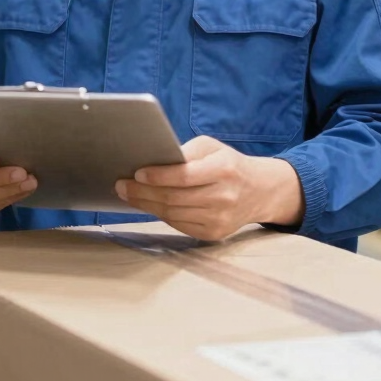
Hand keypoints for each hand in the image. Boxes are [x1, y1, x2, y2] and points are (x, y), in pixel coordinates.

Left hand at [114, 135, 303, 240]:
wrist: (259, 191)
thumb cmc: (227, 163)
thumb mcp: (211, 147)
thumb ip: (185, 152)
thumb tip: (153, 160)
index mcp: (223, 169)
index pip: (184, 176)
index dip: (158, 176)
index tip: (136, 173)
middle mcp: (224, 197)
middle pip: (174, 198)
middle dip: (142, 192)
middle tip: (121, 185)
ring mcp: (220, 219)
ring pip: (173, 214)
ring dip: (146, 205)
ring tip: (128, 195)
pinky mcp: (214, 234)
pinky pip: (179, 225)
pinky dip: (161, 215)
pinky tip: (148, 205)